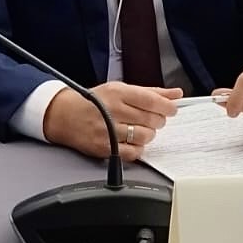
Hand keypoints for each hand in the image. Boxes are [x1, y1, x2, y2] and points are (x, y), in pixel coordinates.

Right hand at [42, 82, 181, 161]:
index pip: (151, 100)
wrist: (66, 116)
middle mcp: (113, 111)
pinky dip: (138, 148)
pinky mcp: (105, 148)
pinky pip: (134, 152)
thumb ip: (151, 92)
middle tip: (154, 120)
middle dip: (158, 121)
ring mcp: (108, 131)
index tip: (171, 109)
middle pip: (151, 120)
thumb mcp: (120, 89)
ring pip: (145, 136)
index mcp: (118, 93)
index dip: (167, 107)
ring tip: (141, 130)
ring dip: (149, 134)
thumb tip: (176, 94)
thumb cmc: (94, 102)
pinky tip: (132, 141)